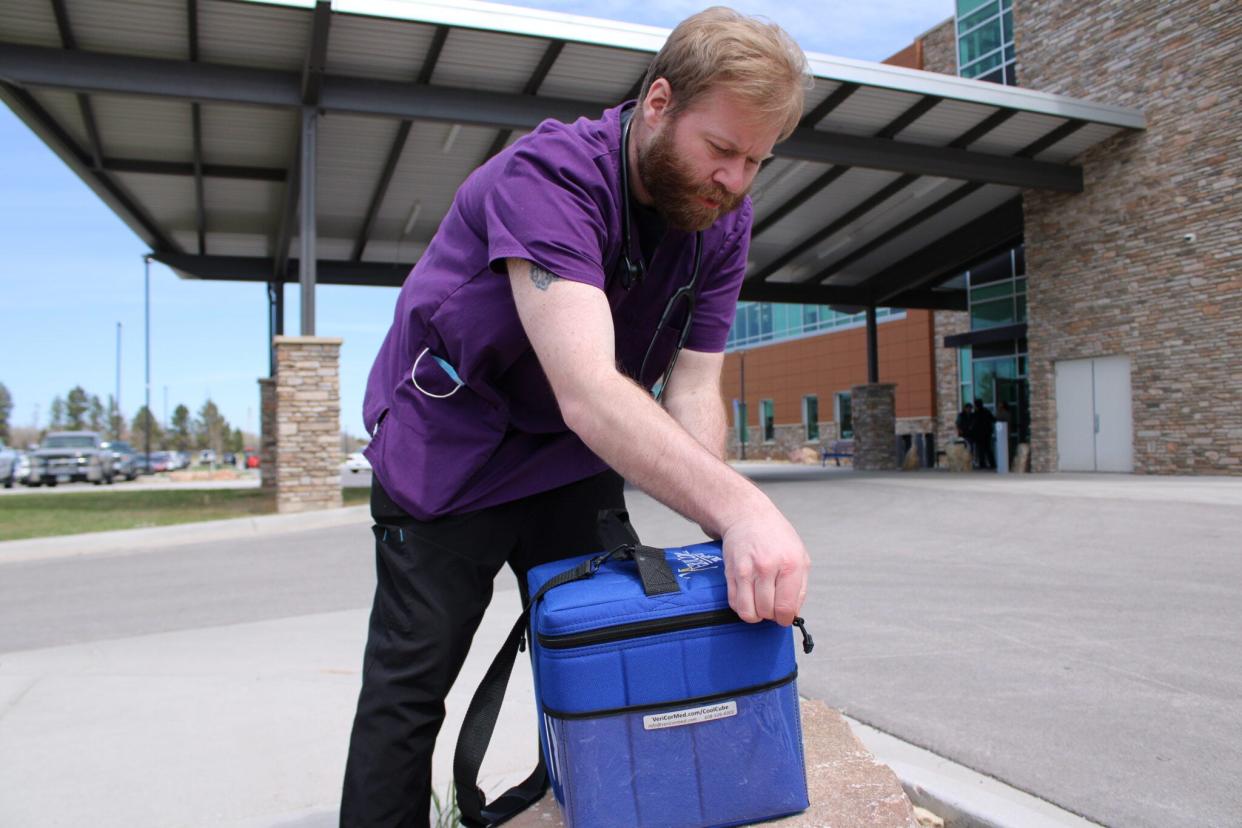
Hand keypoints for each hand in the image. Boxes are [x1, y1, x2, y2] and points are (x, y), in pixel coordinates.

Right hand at [720, 507, 809, 626]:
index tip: (784, 617)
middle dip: (771, 615)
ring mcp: (746, 570)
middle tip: (772, 605)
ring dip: (756, 614)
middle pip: (767, 612)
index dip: (785, 618)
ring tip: (760, 603)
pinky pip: (734, 603)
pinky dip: (742, 606)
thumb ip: (800, 587)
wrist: (747, 516)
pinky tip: (749, 596)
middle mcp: (767, 568)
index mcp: (790, 565)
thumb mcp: (800, 555)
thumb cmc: (775, 535)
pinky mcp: (731, 573)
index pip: (786, 607)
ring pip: (749, 612)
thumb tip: (793, 612)